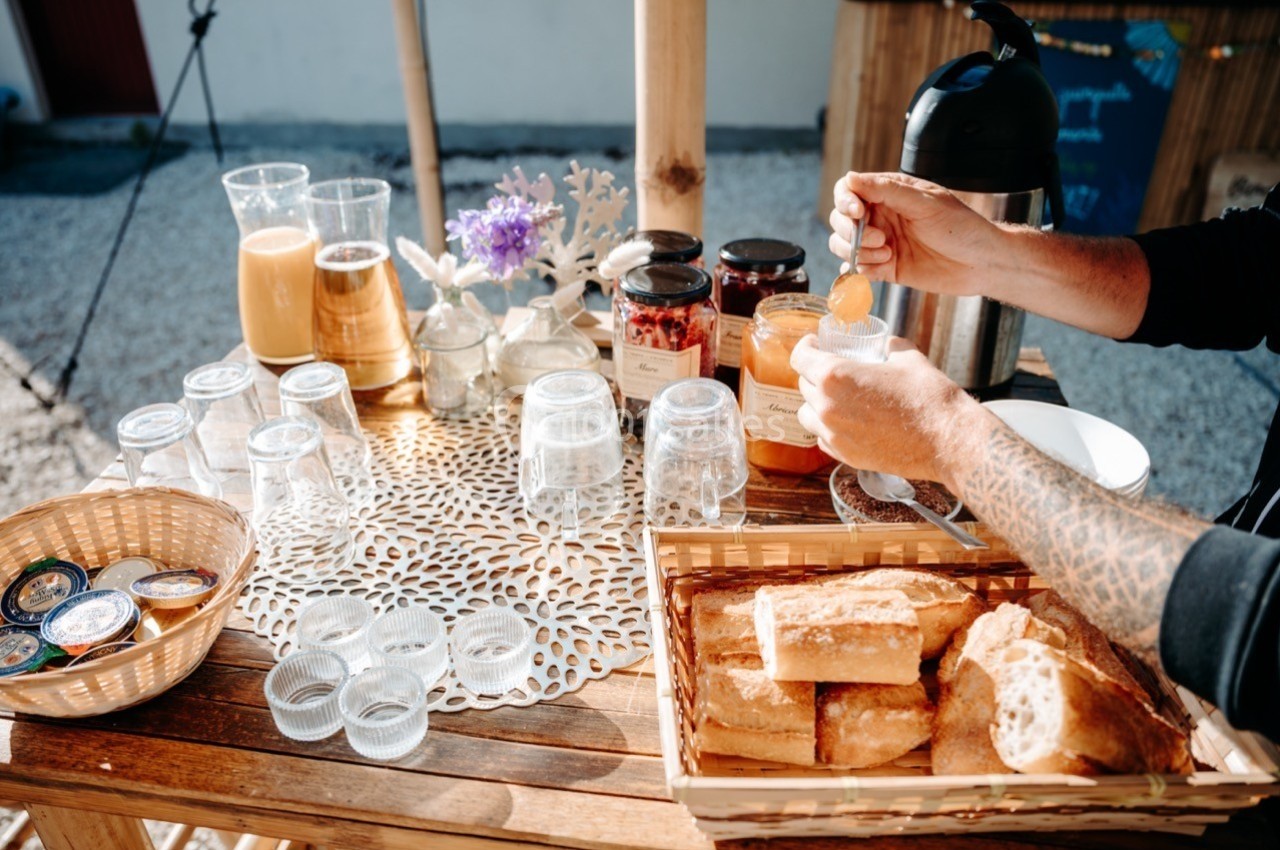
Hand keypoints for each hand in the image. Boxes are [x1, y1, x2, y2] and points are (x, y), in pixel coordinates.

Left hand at [790, 335, 981, 488]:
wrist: (946, 440)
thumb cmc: (928, 398)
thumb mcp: (907, 358)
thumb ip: (890, 346)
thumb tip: (887, 343)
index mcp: (835, 375)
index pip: (800, 357)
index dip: (806, 347)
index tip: (814, 345)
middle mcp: (827, 406)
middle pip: (803, 385)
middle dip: (815, 374)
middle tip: (833, 371)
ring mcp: (834, 434)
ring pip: (807, 414)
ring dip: (816, 404)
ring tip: (837, 399)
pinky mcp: (845, 456)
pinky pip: (823, 438)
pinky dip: (829, 429)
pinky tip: (848, 422)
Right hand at [830, 172, 1003, 296]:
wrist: (982, 264)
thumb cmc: (962, 227)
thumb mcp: (925, 203)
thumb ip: (887, 190)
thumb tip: (851, 178)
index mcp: (890, 193)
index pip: (850, 189)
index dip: (845, 200)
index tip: (857, 213)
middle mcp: (882, 216)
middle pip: (840, 220)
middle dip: (851, 231)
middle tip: (881, 238)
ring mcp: (882, 243)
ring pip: (844, 245)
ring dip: (858, 252)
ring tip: (887, 254)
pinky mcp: (885, 268)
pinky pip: (858, 269)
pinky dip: (862, 270)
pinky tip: (881, 268)